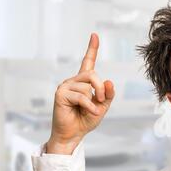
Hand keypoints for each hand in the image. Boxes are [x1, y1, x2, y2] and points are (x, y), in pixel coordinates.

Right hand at [46, 33, 114, 154]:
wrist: (74, 134)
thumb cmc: (86, 120)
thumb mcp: (102, 106)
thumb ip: (107, 94)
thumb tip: (109, 81)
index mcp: (83, 82)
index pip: (87, 62)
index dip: (92, 49)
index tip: (95, 35)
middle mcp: (73, 81)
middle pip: (92, 74)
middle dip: (101, 88)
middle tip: (101, 100)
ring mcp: (65, 86)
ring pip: (87, 85)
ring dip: (94, 99)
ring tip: (91, 109)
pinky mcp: (61, 94)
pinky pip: (81, 95)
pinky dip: (89, 105)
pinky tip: (88, 112)